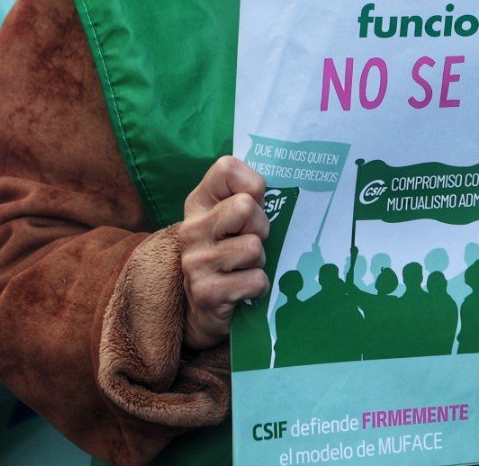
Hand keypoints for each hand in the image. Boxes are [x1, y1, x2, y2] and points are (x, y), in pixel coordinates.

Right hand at [177, 156, 270, 350]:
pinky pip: (255, 280)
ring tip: (245, 268)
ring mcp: (195, 261)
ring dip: (259, 261)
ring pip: (253, 247)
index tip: (254, 204)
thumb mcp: (233, 222)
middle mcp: (191, 229)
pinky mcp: (206, 292)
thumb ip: (249, 199)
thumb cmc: (231, 255)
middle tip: (252, 241)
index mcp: (199, 203)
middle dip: (261, 227)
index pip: (226, 168)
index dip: (252, 184)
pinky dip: (258, 287)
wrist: (206, 310)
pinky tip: (243, 290)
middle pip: (245, 207)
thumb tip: (286, 182)